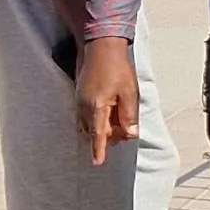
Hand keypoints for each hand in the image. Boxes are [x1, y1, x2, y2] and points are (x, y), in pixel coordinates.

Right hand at [74, 37, 140, 165]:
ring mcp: (79, 101)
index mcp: (97, 107)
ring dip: (102, 128)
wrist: (100, 47)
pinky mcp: (78, 97)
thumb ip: (129, 116)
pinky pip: (85, 116)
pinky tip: (109, 112)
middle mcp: (83, 106)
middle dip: (109, 136)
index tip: (97, 162)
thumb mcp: (130, 92)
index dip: (98, 149)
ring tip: (119, 120)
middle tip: (126, 129)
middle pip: (94, 132)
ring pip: (88, 125)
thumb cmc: (117, 68)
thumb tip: (130, 134)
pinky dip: (96, 120)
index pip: (98, 134)